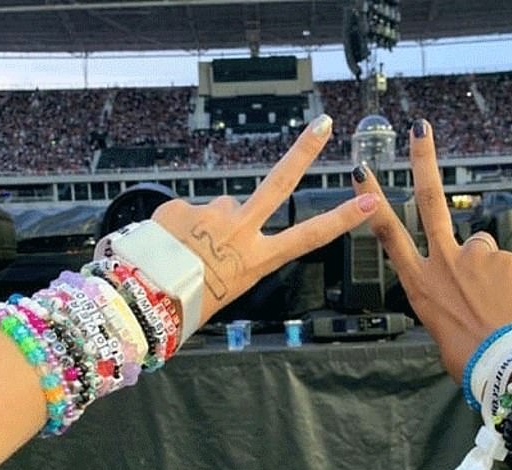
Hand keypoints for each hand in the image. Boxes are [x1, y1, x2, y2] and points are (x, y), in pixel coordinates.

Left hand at [151, 114, 378, 325]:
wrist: (143, 300)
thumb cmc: (187, 304)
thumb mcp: (227, 287)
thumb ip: (235, 252)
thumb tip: (228, 223)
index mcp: (256, 260)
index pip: (309, 237)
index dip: (342, 219)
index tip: (369, 199)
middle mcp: (240, 231)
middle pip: (279, 182)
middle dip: (304, 151)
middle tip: (323, 124)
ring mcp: (210, 215)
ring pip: (219, 210)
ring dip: (209, 224)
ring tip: (188, 253)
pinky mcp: (181, 206)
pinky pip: (185, 213)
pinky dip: (178, 228)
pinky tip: (168, 247)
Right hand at [352, 119, 511, 381]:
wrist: (500, 361)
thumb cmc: (465, 352)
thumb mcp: (438, 324)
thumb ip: (443, 294)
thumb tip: (458, 285)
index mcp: (418, 283)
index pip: (388, 234)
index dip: (373, 201)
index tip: (362, 172)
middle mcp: (441, 261)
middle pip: (429, 200)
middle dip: (423, 161)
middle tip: (420, 129)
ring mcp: (472, 256)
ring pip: (481, 245)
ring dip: (485, 264)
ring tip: (493, 296)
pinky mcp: (503, 257)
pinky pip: (505, 260)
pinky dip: (507, 276)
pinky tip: (507, 298)